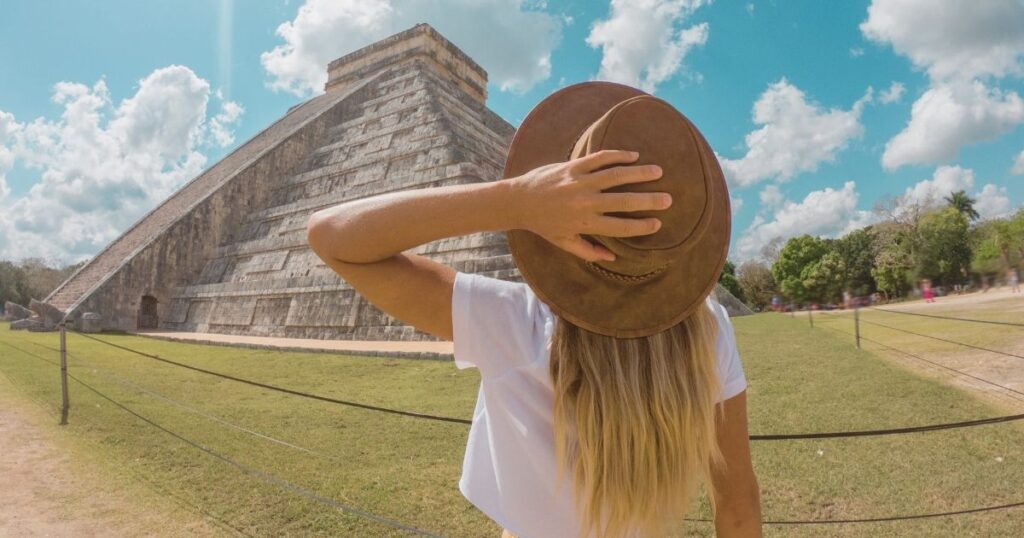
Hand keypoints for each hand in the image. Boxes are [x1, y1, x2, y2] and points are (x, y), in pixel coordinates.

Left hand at [506, 150, 670, 261]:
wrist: (518, 201)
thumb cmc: (543, 224)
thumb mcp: (564, 243)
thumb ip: (588, 251)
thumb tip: (612, 258)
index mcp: (585, 224)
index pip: (621, 227)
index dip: (642, 226)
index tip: (658, 223)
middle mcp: (585, 202)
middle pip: (625, 201)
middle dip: (649, 200)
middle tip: (668, 198)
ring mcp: (580, 182)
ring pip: (616, 175)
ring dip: (639, 173)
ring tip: (657, 171)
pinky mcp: (573, 166)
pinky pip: (600, 158)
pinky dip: (618, 155)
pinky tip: (633, 155)